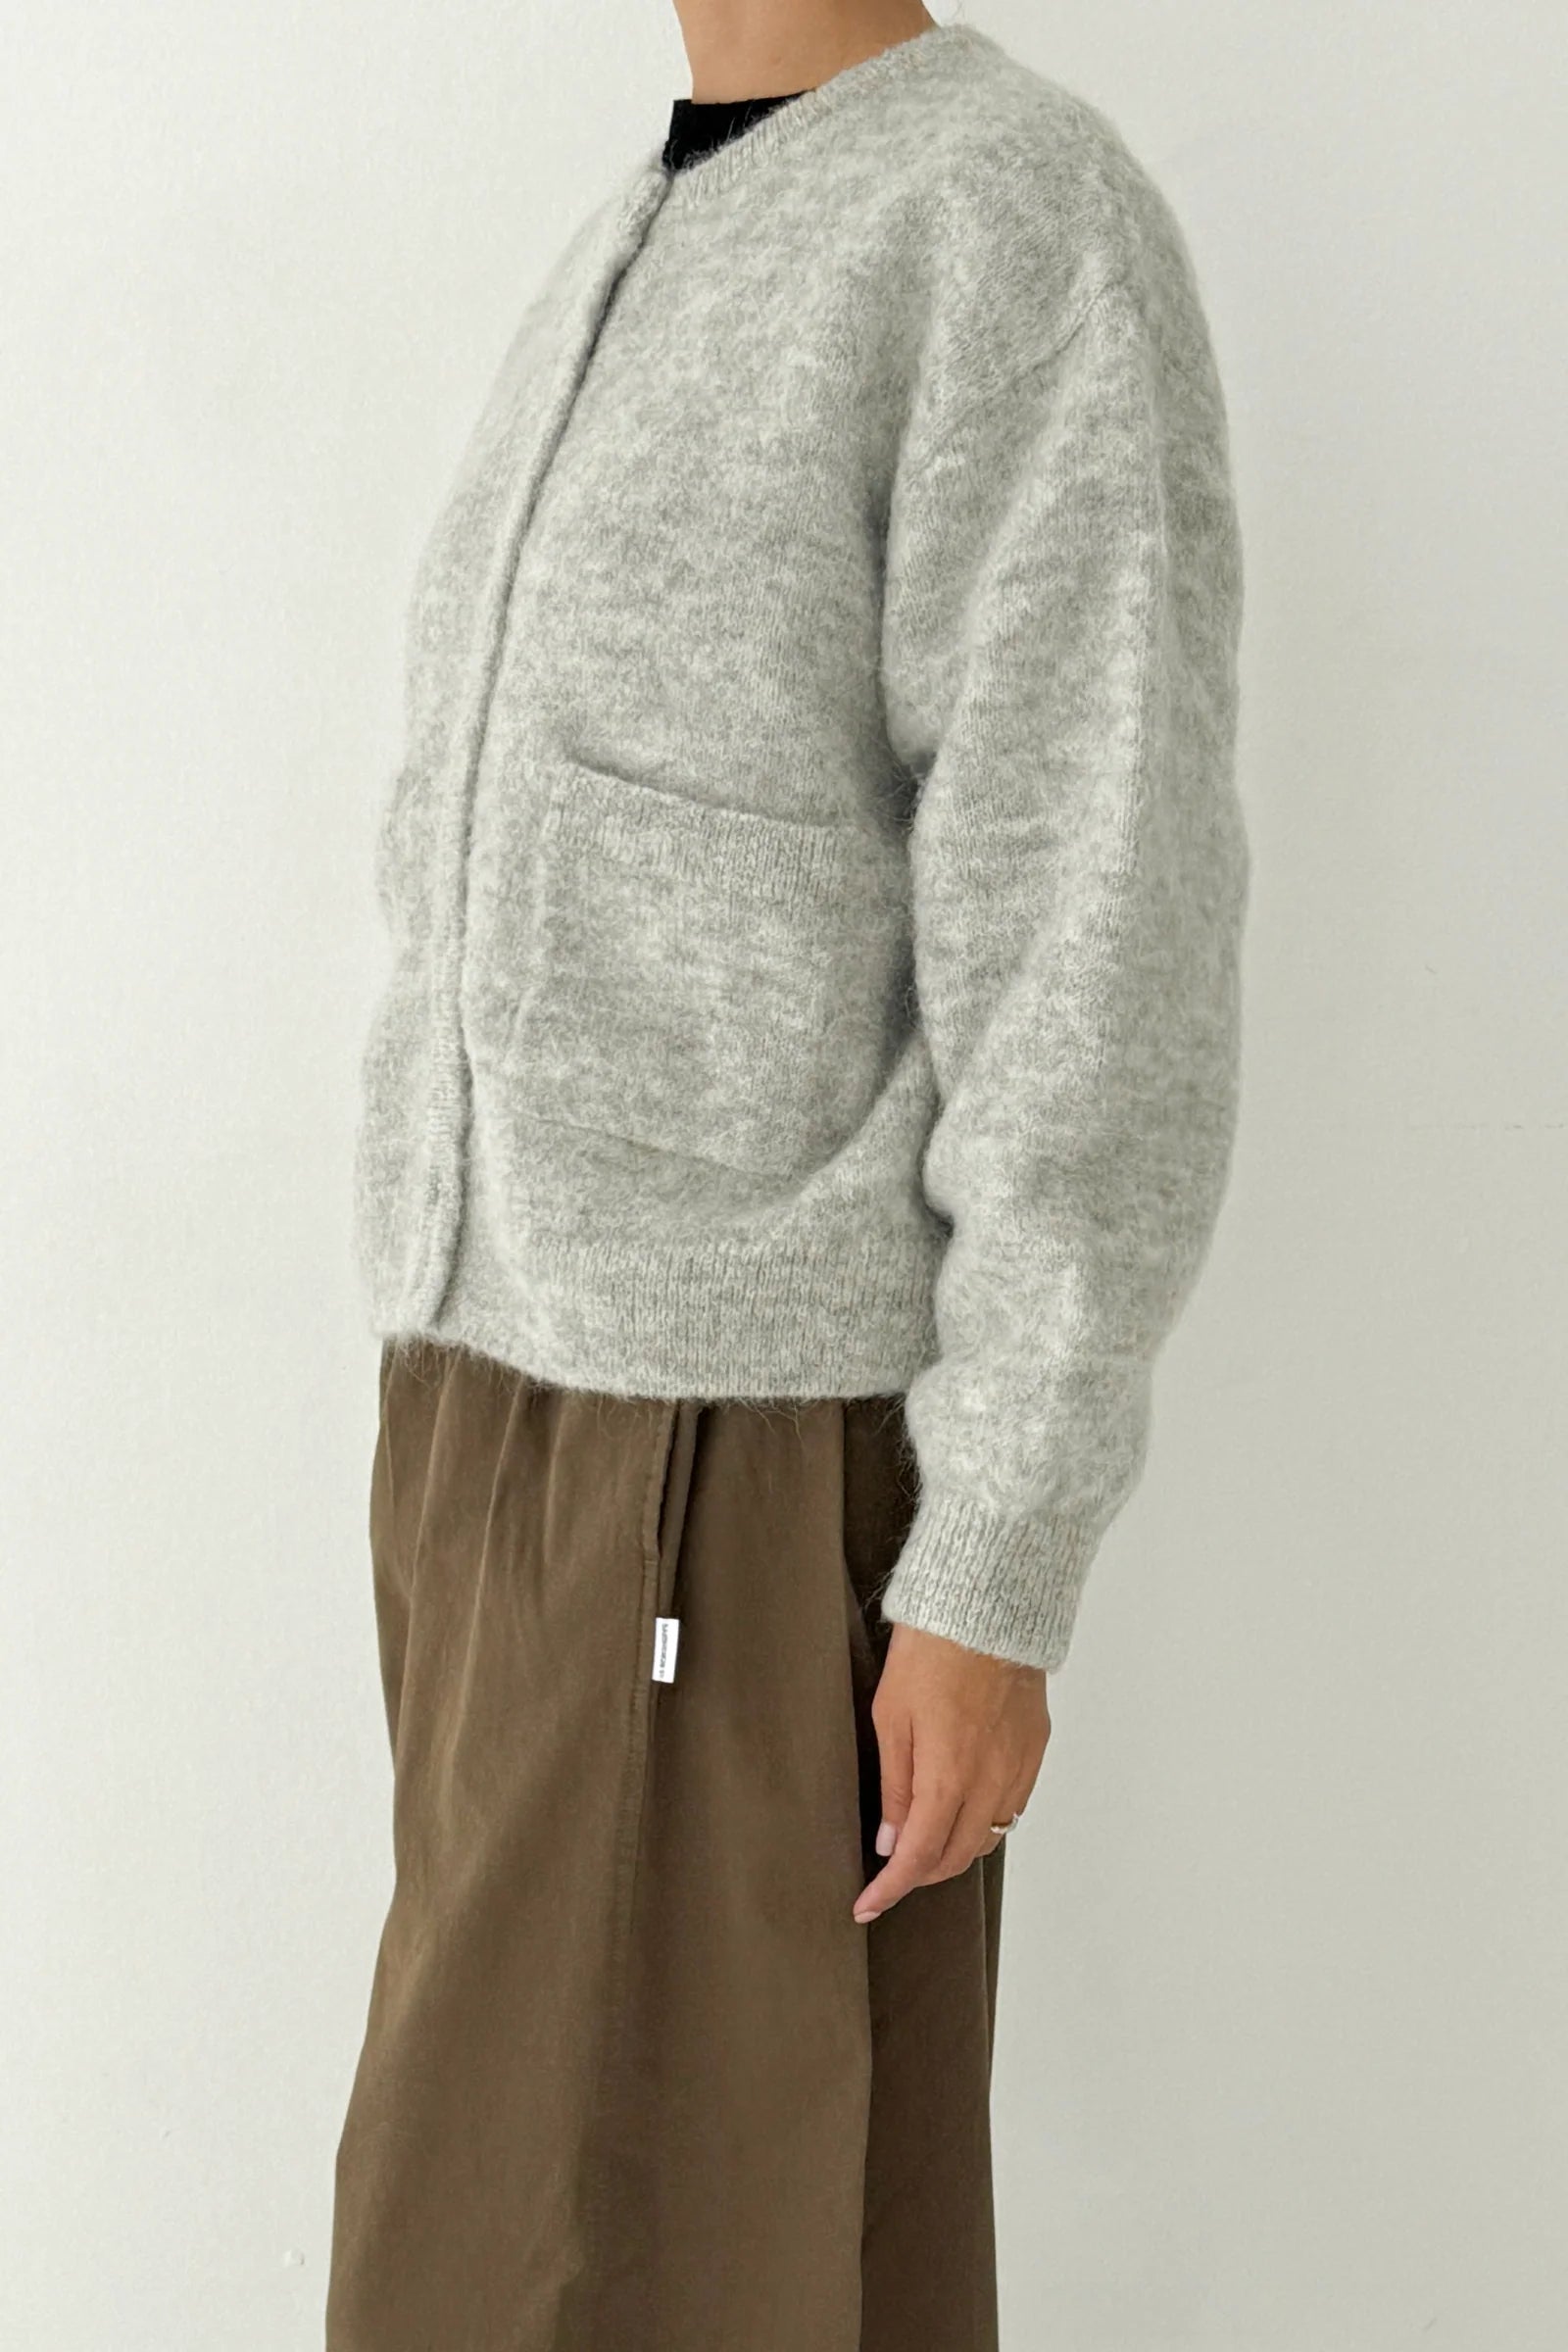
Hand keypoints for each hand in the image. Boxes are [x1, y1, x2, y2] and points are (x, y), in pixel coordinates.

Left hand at [853, 1623, 1049, 1923]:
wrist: (986, 1605)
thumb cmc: (930, 1652)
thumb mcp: (891, 1717)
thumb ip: (896, 1787)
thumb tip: (892, 1842)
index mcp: (949, 1777)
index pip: (920, 1857)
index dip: (891, 1889)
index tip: (867, 1906)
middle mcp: (990, 1782)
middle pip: (957, 1857)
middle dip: (921, 1874)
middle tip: (890, 1871)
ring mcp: (1018, 1766)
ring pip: (988, 1837)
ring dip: (955, 1850)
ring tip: (924, 1840)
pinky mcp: (1035, 1748)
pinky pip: (1012, 1806)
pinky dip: (985, 1821)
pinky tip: (964, 1807)